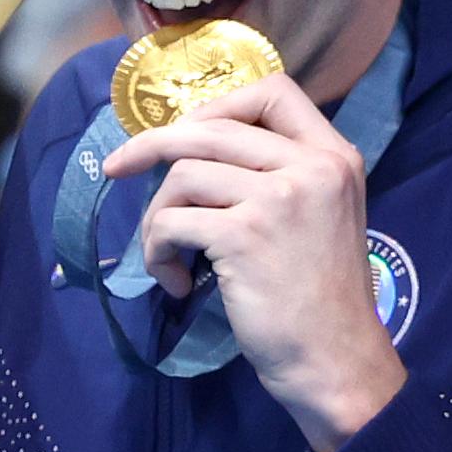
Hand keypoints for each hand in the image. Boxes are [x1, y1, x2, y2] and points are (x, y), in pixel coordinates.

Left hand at [97, 72, 403, 451]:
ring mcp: (279, 198)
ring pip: (183, 175)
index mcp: (334, 156)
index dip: (218, 107)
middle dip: (151, 146)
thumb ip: (282, 176)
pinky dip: (158, 252)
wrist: (335, 359)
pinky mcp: (244, 235)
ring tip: (168, 257)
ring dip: (157, 218)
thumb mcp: (324, 216)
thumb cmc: (321, 300)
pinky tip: (175, 283)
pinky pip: (171, 223)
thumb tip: (197, 149)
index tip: (185, 134)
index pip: (273, 92)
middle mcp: (312, 166)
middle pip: (210, 129)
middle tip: (116, 168)